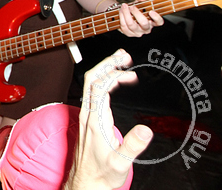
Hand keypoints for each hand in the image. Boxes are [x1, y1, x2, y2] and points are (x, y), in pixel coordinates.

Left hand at [66, 49, 152, 189]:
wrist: (85, 183)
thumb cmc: (99, 174)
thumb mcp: (120, 162)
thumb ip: (132, 146)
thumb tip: (146, 129)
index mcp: (94, 120)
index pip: (98, 86)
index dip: (113, 74)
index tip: (129, 70)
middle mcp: (87, 114)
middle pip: (91, 79)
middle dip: (107, 63)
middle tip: (123, 55)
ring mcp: (86, 116)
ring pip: (91, 85)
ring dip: (106, 71)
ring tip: (122, 63)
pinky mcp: (89, 120)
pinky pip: (94, 94)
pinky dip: (105, 83)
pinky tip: (116, 83)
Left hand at [117, 0, 162, 36]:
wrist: (124, 14)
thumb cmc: (135, 9)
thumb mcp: (138, 3)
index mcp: (152, 22)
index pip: (159, 22)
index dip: (157, 18)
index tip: (151, 11)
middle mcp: (146, 29)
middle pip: (144, 23)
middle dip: (137, 13)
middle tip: (132, 6)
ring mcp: (137, 33)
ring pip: (132, 25)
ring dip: (126, 14)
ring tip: (124, 6)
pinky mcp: (129, 34)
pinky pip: (124, 26)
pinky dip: (122, 18)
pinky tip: (120, 12)